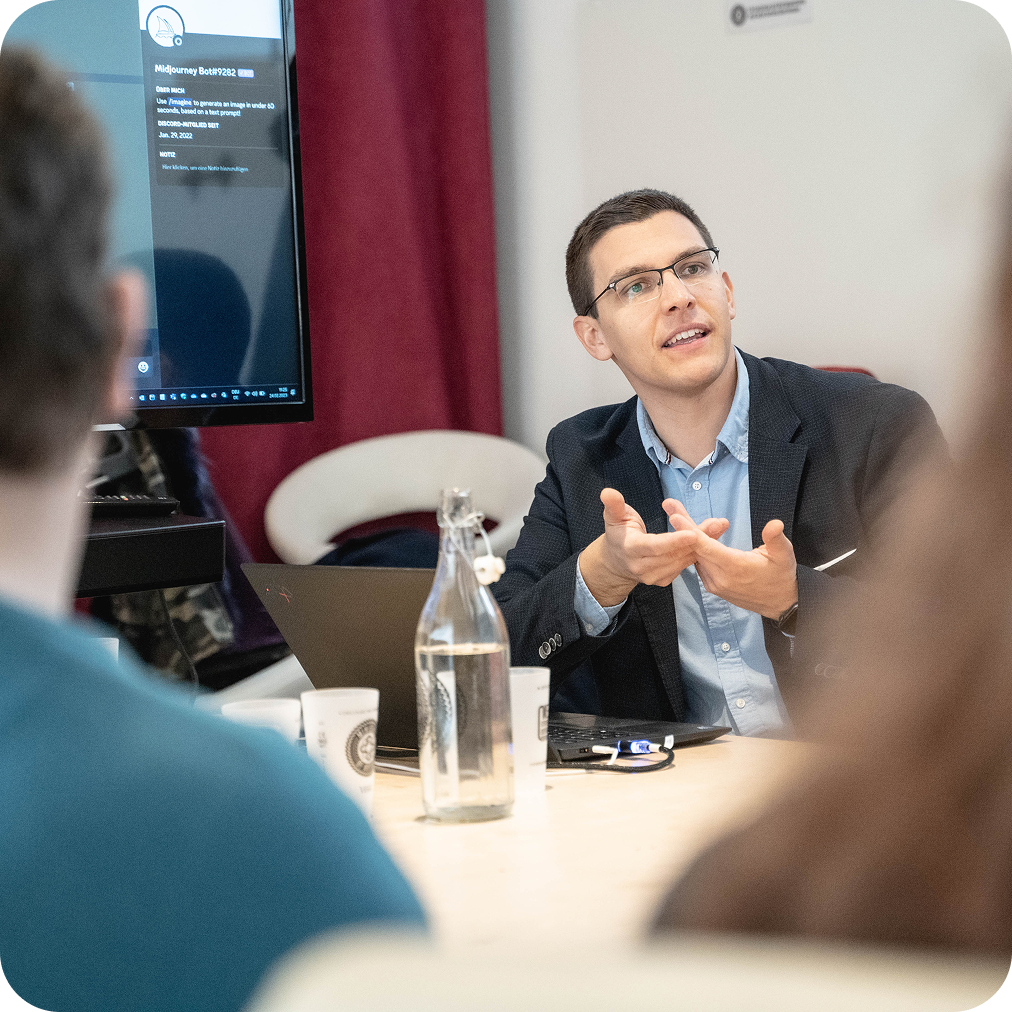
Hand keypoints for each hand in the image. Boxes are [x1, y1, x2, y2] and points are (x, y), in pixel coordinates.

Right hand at [579, 488, 728, 606]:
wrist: (616, 561)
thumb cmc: (619, 534)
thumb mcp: (613, 517)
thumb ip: (613, 505)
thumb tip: (607, 492)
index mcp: (631, 549)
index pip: (655, 546)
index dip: (674, 541)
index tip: (692, 533)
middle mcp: (643, 567)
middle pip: (675, 553)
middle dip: (698, 538)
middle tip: (719, 523)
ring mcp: (654, 576)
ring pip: (683, 560)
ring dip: (703, 544)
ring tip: (719, 527)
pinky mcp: (664, 579)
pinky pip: (684, 565)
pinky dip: (698, 552)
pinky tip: (710, 538)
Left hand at [667, 505, 797, 618]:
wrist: (780, 602)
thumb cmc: (782, 575)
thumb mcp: (784, 555)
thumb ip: (776, 539)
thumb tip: (775, 524)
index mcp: (735, 567)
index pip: (706, 547)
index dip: (689, 530)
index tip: (675, 516)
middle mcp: (720, 577)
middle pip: (695, 548)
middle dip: (682, 525)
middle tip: (669, 505)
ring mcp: (714, 584)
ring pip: (695, 556)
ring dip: (686, 536)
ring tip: (677, 513)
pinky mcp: (713, 586)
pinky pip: (700, 564)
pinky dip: (695, 549)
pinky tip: (690, 533)